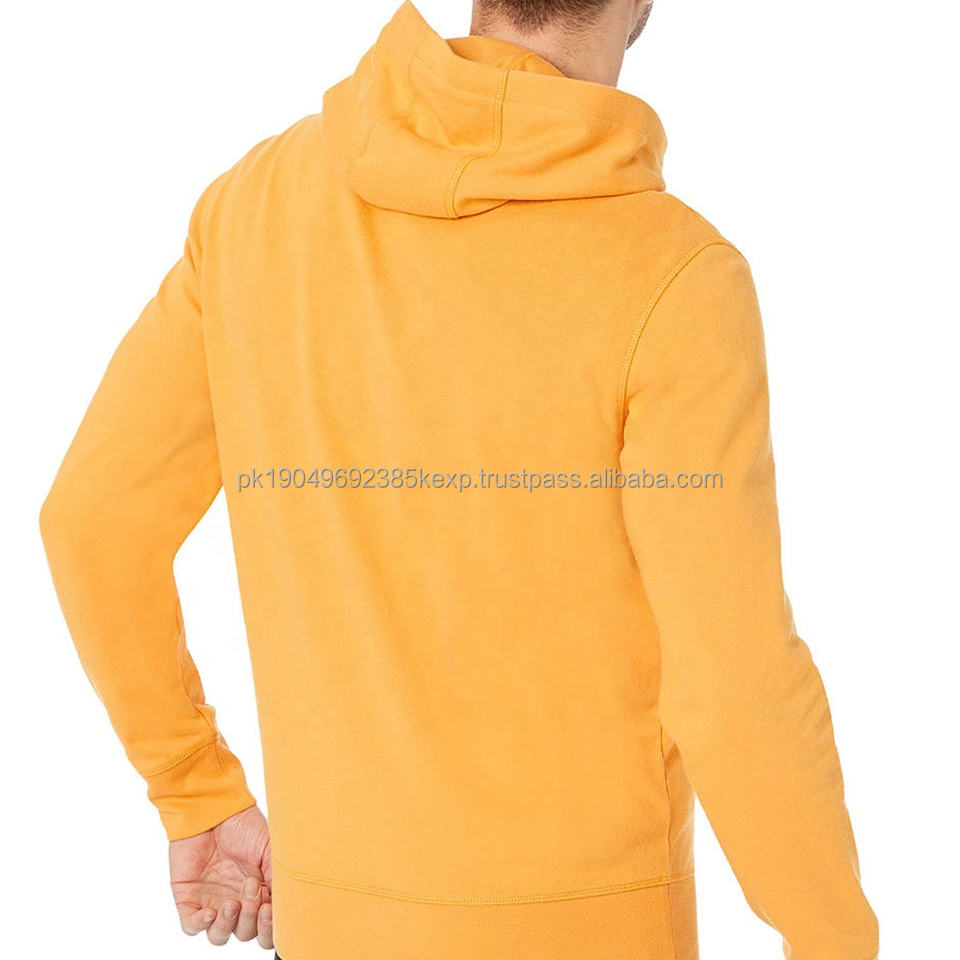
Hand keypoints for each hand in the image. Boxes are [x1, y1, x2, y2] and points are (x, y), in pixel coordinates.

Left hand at [169, 805, 272, 948]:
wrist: (214, 808)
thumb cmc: (244, 825)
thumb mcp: (270, 849)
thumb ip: (279, 878)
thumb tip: (288, 906)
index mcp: (260, 893)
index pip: (266, 927)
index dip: (269, 928)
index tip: (271, 909)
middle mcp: (237, 901)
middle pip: (245, 932)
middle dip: (250, 918)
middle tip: (251, 888)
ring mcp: (212, 901)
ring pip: (219, 935)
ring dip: (227, 925)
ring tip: (232, 902)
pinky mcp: (189, 898)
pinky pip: (192, 926)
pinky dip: (201, 925)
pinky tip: (209, 911)